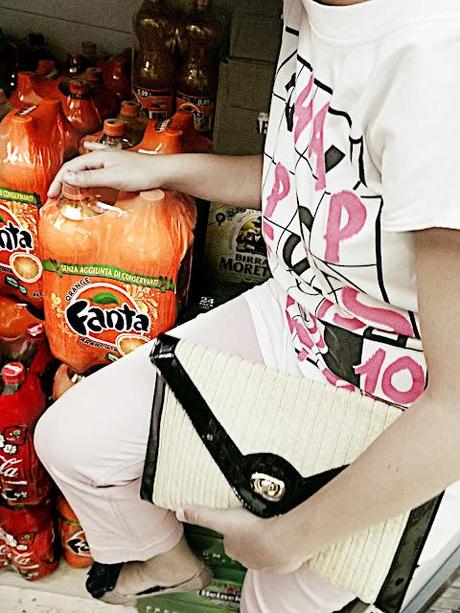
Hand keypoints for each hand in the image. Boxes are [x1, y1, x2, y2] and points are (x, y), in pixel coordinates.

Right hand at [47, 150, 170, 197]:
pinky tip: (88, 168)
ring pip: (85, 168)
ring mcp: (110, 160)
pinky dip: (88, 171)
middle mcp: (102, 155)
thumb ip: (89, 178)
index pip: (70, 167)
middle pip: (76, 168)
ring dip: (74, 177)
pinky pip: (96, 168)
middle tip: (55, 195)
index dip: (59, 181)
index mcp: (98, 156)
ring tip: (66, 188)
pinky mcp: (118, 167)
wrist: (163, 172)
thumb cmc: (141, 173)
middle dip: (63, 181)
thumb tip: (67, 178)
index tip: (52, 195)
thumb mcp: (111, 177)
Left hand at [177, 506, 306, 574]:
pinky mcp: (281, 561)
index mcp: (233, 547)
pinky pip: (279, 554)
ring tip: (268, 526)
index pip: (229, 539)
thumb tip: (181, 512)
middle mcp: (247, 557)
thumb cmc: (254, 530)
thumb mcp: (222, 518)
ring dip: (264, 540)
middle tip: (253, 521)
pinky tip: (282, 536)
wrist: (283, 541)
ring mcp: (265, 560)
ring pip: (262, 550)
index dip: (232, 530)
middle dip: (248, 535)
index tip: (237, 520)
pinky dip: (280, 546)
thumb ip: (201, 514)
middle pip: (245, 545)